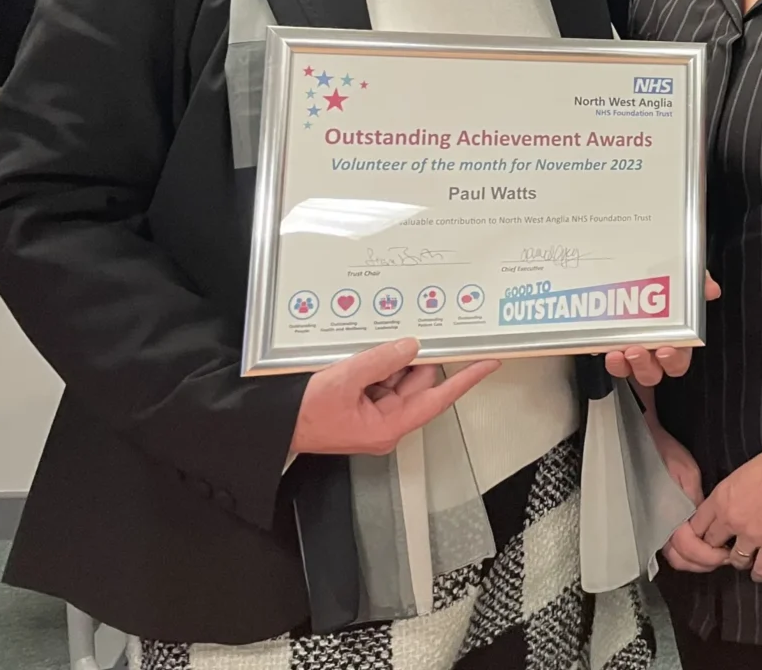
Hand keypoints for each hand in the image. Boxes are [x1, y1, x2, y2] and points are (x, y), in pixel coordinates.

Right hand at [289, 338, 497, 458]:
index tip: (490, 362)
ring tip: (365, 351)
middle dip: (412, 358)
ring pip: (398, 376)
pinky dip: (376, 364)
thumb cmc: (302, 414)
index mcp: (389, 426)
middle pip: (418, 381)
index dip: (467, 378)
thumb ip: (382, 360)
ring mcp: (374, 414)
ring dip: (388, 360)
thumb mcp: (344, 379)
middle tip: (405, 334)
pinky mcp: (361, 404)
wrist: (271, 425)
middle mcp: (387, 422)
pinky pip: (380, 378)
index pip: (439, 398)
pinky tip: (360, 355)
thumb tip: (412, 346)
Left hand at [605, 273, 720, 386]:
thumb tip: (711, 289)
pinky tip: (605, 349)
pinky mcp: (613, 347)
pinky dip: (610, 360)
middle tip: (637, 351)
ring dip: (626, 366)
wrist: (629, 267)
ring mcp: (632, 350)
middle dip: (646, 365)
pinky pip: (613, 362)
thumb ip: (698, 281)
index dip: (673, 359)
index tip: (666, 349)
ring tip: (619, 352)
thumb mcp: (682, 274)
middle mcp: (655, 349)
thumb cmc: (661, 278)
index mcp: (676, 337)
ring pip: (632, 371)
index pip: (679, 359)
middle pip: (655, 372)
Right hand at [647, 420, 731, 573]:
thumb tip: (709, 525)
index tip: (727, 553)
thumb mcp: (688, 474)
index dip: (709, 556)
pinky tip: (704, 545)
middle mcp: (657, 528)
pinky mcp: (658, 525)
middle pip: (681, 561)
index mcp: (666, 517)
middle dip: (705, 563)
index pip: (689, 548)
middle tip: (725, 556)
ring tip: (717, 552)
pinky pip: (673, 549)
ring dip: (697, 561)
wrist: (646, 444)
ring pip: (677, 558)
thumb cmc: (667, 455)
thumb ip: (696, 502)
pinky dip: (689, 554)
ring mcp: (656, 529)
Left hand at [688, 438, 761, 581]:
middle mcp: (731, 520)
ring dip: (739, 560)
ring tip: (744, 559)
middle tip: (724, 550)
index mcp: (720, 500)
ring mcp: (752, 534)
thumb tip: (722, 511)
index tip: (707, 538)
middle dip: (716, 549)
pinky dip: (758, 573)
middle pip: (711, 546)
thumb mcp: (737, 477)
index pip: (696, 527)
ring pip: (735, 560)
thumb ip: (725, 498)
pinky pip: (761, 568)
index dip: (701, 535)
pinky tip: (758, 573)